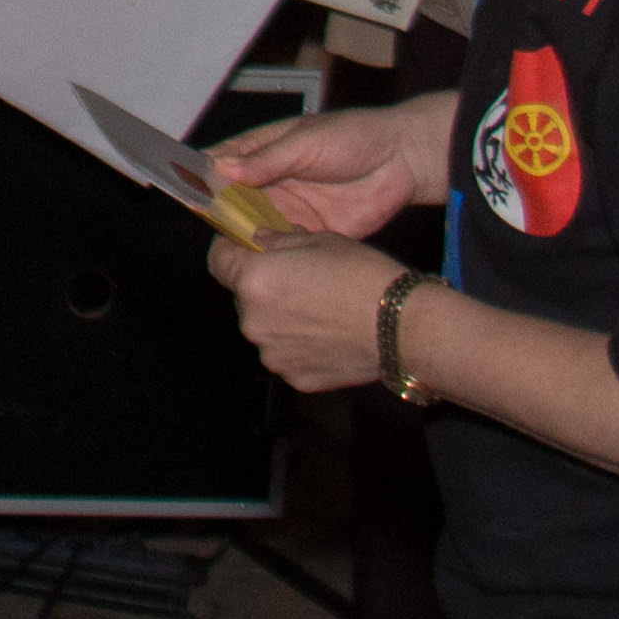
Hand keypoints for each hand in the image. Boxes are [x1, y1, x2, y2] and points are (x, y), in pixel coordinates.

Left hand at [206, 228, 399, 392]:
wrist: (401, 327)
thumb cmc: (363, 276)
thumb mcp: (319, 239)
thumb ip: (279, 240)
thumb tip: (260, 240)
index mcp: (254, 281)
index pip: (217, 261)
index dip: (230, 251)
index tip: (245, 247)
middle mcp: (253, 322)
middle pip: (243, 297)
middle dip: (262, 286)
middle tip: (298, 278)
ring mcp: (272, 355)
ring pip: (265, 328)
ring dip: (280, 317)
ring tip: (320, 309)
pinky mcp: (295, 378)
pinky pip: (286, 354)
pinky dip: (299, 344)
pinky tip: (329, 334)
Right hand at [210, 94, 451, 236]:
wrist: (403, 160)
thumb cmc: (354, 136)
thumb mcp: (306, 141)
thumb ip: (267, 158)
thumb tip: (222, 169)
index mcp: (262, 152)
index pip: (221, 164)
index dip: (200, 177)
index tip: (182, 190)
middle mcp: (269, 183)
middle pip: (231, 203)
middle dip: (220, 215)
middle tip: (212, 227)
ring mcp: (288, 210)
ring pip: (253, 229)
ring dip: (245, 238)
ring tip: (235, 247)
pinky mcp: (309, 234)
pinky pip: (283, 248)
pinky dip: (274, 255)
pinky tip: (267, 260)